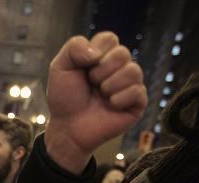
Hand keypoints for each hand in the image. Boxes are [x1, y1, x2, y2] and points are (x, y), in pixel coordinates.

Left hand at [45, 32, 146, 173]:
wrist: (69, 127)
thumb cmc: (64, 98)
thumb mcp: (60, 67)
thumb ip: (74, 47)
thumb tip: (97, 53)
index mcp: (102, 56)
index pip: (109, 38)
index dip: (95, 51)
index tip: (83, 66)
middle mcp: (119, 68)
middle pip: (123, 53)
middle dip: (101, 70)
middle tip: (91, 83)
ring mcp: (130, 84)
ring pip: (133, 70)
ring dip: (110, 85)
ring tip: (100, 95)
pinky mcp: (137, 103)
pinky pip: (138, 91)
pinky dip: (119, 99)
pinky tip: (110, 106)